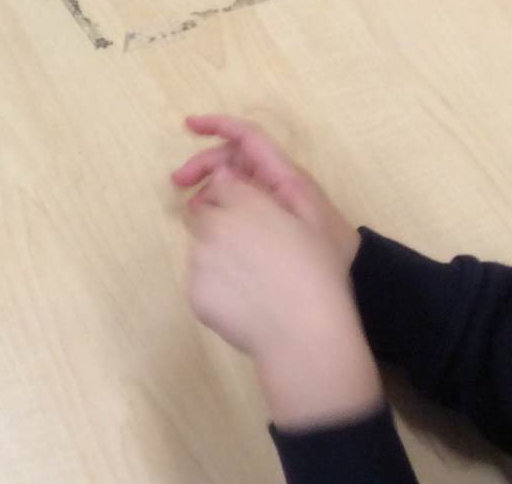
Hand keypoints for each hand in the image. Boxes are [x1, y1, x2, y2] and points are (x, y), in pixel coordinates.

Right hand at [171, 114, 359, 267]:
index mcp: (284, 175)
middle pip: (234, 159)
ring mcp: (273, 203)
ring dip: (208, 187)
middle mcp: (277, 183)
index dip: (219, 125)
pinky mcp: (270, 224)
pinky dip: (218, 206)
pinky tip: (206, 222)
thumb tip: (219, 175)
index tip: (188, 125)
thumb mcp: (284, 219)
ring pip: (233, 182)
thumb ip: (249, 196)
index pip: (249, 137)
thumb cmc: (321, 251)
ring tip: (191, 208)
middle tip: (177, 182)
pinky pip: (237, 204)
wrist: (348, 284)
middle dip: (204, 163)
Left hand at [182, 166, 382, 428]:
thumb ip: (259, 192)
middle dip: (221, 227)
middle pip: (203, 216)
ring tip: (255, 284)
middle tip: (254, 254)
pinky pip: (201, 284)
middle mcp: (214, 225)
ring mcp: (200, 261)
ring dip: (218, 259)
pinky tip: (246, 304)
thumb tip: (224, 177)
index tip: (250, 220)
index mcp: (244, 202)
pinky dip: (217, 291)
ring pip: (200, 251)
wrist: (306, 333)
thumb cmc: (317, 274)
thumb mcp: (308, 221)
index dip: (234, 202)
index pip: (220, 186)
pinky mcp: (194, 293)